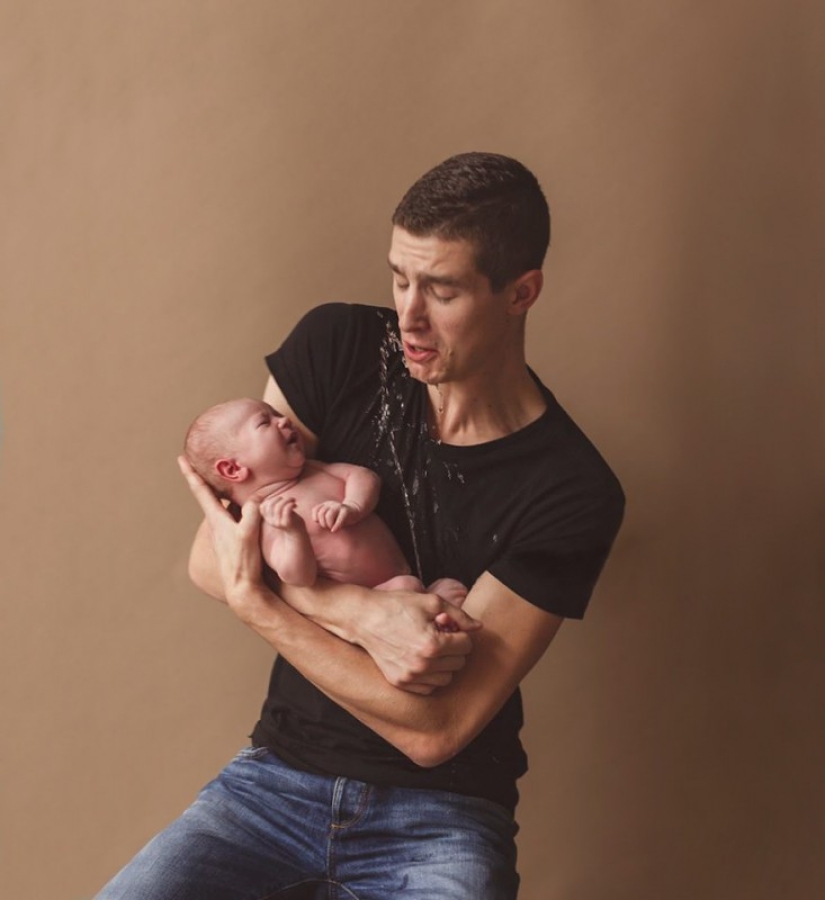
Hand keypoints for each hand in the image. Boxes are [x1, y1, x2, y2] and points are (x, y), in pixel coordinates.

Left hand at [177, 456, 269, 620]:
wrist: (243, 587)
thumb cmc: (244, 562)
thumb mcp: (249, 533)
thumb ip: (252, 512)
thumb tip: (254, 498)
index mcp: (217, 520)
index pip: (201, 491)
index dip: (191, 474)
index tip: (181, 458)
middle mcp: (216, 525)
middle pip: (208, 495)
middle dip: (203, 478)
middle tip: (200, 462)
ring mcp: (223, 533)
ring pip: (220, 505)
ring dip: (219, 492)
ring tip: (223, 478)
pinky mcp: (231, 539)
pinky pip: (231, 515)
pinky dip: (232, 504)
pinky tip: (241, 504)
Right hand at [261, 494, 303, 530]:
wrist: (298, 535)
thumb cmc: (290, 520)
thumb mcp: (279, 514)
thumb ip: (274, 507)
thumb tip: (273, 497)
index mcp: (268, 519)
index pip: (263, 506)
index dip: (271, 499)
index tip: (280, 499)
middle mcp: (271, 522)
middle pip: (270, 505)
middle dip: (279, 498)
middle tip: (288, 499)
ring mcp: (279, 523)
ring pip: (278, 506)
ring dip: (287, 500)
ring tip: (293, 500)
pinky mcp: (287, 523)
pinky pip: (286, 510)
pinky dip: (291, 504)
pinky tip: (295, 505)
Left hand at [311, 500, 358, 531]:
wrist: (355, 512)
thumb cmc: (340, 517)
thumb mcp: (330, 516)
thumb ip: (322, 517)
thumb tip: (316, 520)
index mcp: (326, 504)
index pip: (316, 509)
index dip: (316, 518)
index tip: (319, 522)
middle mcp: (332, 504)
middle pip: (322, 513)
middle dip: (323, 523)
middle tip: (328, 527)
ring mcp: (339, 507)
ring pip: (329, 515)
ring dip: (329, 524)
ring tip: (332, 528)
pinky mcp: (346, 511)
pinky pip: (340, 519)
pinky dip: (336, 526)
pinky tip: (334, 530)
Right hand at [355, 590, 481, 694]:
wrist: (364, 618)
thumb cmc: (397, 606)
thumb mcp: (431, 601)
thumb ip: (459, 615)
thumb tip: (478, 627)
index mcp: (432, 644)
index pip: (466, 645)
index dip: (460, 633)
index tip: (447, 626)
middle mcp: (422, 665)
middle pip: (459, 663)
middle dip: (454, 648)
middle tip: (439, 635)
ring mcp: (410, 676)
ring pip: (447, 678)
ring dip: (444, 664)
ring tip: (431, 648)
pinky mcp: (400, 682)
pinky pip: (430, 687)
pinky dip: (431, 676)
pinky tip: (421, 659)